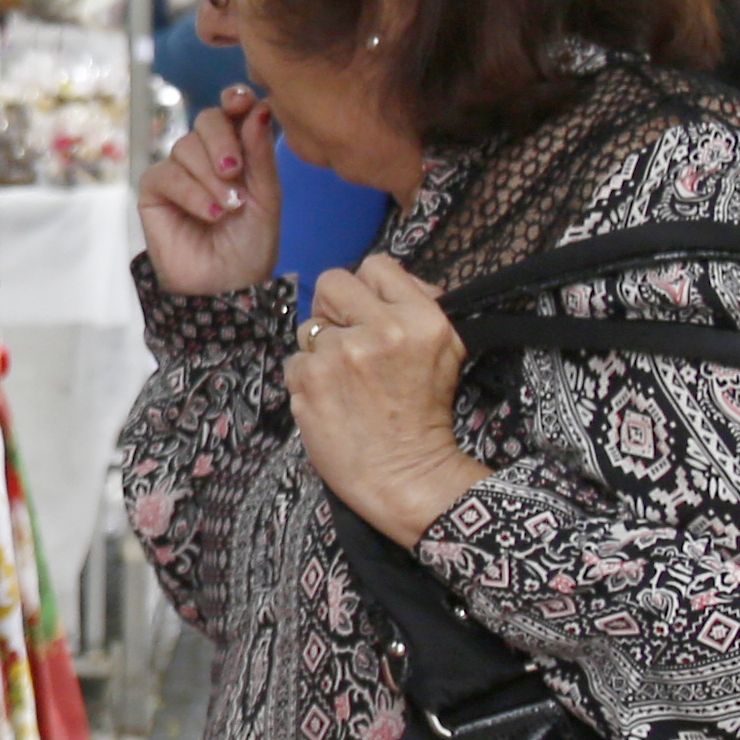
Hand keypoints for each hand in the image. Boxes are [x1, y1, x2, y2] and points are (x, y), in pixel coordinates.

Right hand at [140, 91, 284, 296]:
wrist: (226, 286)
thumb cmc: (250, 245)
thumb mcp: (267, 198)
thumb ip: (261, 154)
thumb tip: (259, 107)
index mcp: (239, 150)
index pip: (232, 111)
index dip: (234, 99)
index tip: (242, 101)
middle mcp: (207, 155)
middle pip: (207, 119)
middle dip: (223, 141)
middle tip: (234, 172)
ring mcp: (179, 171)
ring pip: (187, 146)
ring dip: (211, 178)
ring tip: (227, 210)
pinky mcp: (154, 190)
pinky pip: (168, 174)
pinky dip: (192, 193)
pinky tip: (210, 215)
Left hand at [285, 256, 483, 550]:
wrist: (405, 474)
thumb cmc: (425, 414)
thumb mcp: (445, 352)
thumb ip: (419, 308)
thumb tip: (398, 281)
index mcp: (422, 319)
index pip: (377, 265)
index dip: (368, 289)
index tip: (369, 313)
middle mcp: (381, 329)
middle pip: (333, 282)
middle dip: (336, 308)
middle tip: (348, 341)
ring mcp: (340, 353)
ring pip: (309, 325)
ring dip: (320, 348)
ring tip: (343, 380)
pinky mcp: (308, 378)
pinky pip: (295, 360)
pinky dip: (306, 379)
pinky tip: (329, 400)